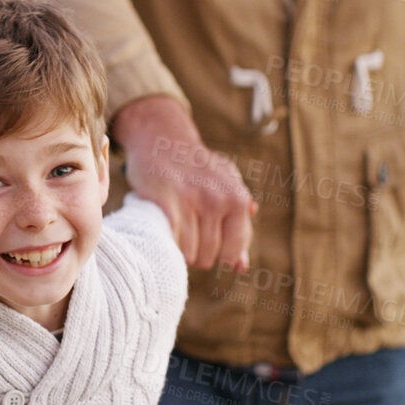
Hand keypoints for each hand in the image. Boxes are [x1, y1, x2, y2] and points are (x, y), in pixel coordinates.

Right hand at [113, 95, 257, 270]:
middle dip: (197, 253)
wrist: (162, 138)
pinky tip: (163, 228)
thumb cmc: (196, 170)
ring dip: (179, 249)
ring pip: (188, 254)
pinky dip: (166, 242)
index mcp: (238, 199)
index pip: (233, 253)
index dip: (219, 255)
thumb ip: (238, 227)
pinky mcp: (165, 203)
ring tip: (175, 228)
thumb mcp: (226, 189)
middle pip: (208, 257)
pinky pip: (171, 242)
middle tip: (187, 232)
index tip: (208, 242)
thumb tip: (241, 267)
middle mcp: (218, 200)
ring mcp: (191, 201)